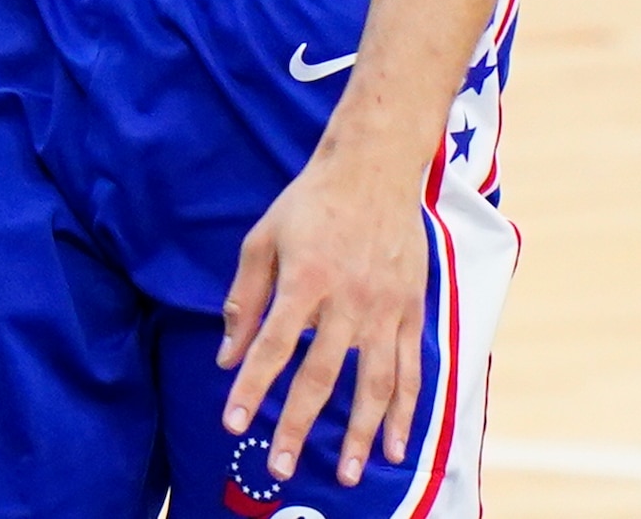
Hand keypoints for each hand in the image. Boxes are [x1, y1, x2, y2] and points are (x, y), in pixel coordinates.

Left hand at [219, 142, 428, 484]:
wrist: (376, 165)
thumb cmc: (312, 201)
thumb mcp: (263, 238)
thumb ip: (245, 299)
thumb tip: (227, 357)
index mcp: (306, 279)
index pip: (273, 345)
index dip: (251, 388)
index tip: (233, 424)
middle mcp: (348, 298)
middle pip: (321, 375)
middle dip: (299, 426)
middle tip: (282, 468)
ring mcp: (386, 307)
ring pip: (374, 382)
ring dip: (360, 433)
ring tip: (349, 475)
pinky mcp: (413, 309)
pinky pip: (411, 368)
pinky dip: (404, 410)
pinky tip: (395, 444)